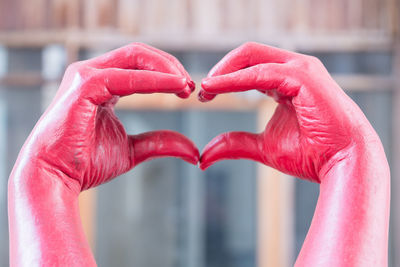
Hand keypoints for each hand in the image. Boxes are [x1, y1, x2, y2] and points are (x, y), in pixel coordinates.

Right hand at [25, 43, 198, 191]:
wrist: (56, 178)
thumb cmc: (87, 163)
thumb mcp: (132, 150)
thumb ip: (159, 143)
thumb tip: (193, 150)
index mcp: (104, 85)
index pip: (141, 65)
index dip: (168, 73)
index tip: (189, 90)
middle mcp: (94, 74)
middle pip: (140, 55)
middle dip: (171, 66)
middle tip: (191, 86)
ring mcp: (86, 76)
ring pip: (135, 56)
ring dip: (166, 68)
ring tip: (186, 86)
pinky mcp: (83, 86)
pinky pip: (125, 76)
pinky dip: (154, 80)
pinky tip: (175, 87)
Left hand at [199, 42, 374, 181]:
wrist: (342, 163)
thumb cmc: (310, 155)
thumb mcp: (263, 147)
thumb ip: (235, 144)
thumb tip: (204, 156)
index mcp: (285, 81)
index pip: (248, 67)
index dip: (223, 78)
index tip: (204, 94)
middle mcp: (293, 69)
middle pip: (248, 54)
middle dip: (221, 69)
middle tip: (202, 90)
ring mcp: (300, 69)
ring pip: (252, 56)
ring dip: (224, 71)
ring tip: (206, 89)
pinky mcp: (303, 76)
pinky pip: (260, 72)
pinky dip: (235, 79)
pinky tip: (216, 88)